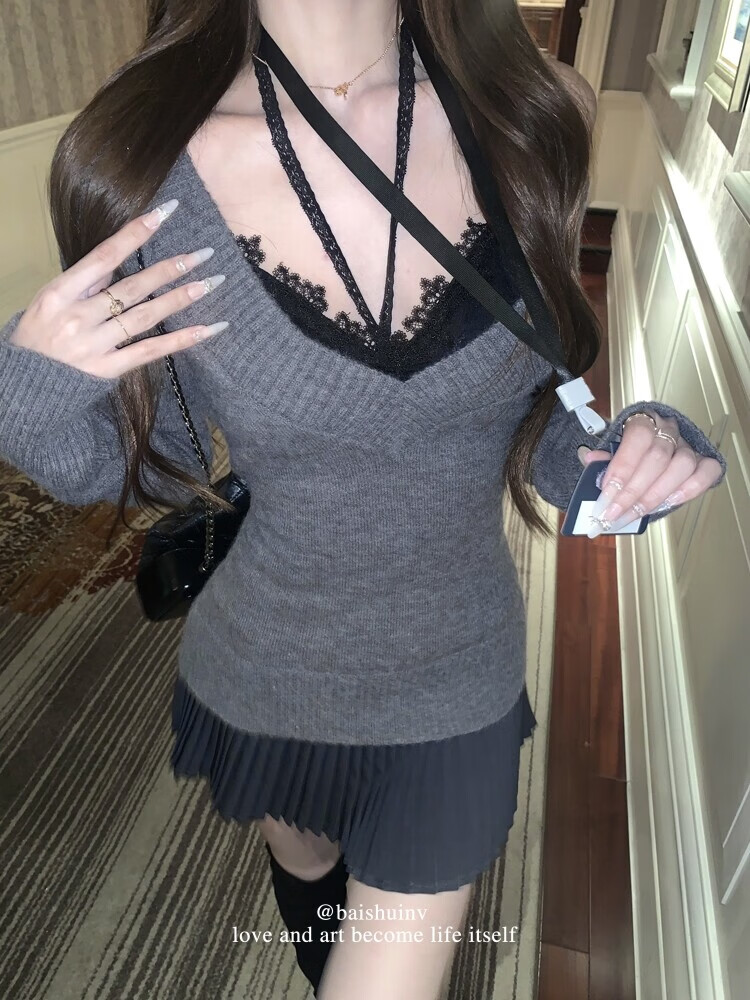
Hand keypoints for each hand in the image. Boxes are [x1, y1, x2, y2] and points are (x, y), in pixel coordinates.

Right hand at [9, 199, 229, 377]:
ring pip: (146, 316)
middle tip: (205, 253)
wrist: (23, 387)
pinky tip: (206, 329)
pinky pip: (150, 351)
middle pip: (133, 286)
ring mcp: (94, 345)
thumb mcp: (50, 301)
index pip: (104, 256)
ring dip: (182, 298)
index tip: (166, 213)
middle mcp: (78, 316)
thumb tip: (118, 258)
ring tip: (212, 283)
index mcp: (60, 292)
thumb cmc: (38, 337)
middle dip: (171, 268)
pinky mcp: (107, 370)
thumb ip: (85, 281)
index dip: (136, 233)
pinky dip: (180, 340)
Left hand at [579, 409, 722, 536]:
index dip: (623, 465)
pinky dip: (689, 489)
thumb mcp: (610, 450)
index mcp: (644, 420)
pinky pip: (706, 473)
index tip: (606, 492)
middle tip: (614, 512)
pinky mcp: (704, 462)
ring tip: (634, 513)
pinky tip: (669, 503)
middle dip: (632, 491)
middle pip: (658, 457)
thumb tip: (589, 458)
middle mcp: (669, 430)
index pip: (638, 436)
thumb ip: (602, 457)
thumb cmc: (628, 452)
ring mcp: (689, 446)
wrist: (648, 452)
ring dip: (656, 494)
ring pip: (682, 465)